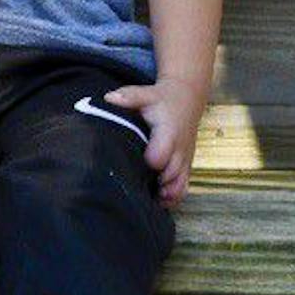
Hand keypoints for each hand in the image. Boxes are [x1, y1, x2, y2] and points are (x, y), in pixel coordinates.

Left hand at [105, 79, 205, 206]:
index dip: (146, 164)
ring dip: (163, 196)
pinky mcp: (186, 167)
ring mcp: (185, 161)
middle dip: (153, 184)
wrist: (186, 100)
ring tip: (145, 197)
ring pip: (178, 187)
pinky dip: (172, 198)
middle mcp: (180, 151)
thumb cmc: (160, 99)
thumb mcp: (145, 94)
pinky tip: (157, 200)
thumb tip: (108, 98)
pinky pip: (184, 188)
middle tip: (132, 186)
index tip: (133, 165)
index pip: (159, 158)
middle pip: (169, 178)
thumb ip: (128, 97)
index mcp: (168, 134)